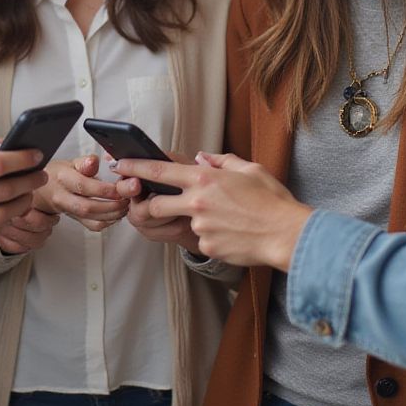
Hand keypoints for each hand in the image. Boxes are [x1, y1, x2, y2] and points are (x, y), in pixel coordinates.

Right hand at [34, 155, 128, 231]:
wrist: (44, 192)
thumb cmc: (59, 175)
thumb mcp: (70, 162)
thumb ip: (85, 162)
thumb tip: (94, 160)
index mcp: (62, 178)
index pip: (83, 186)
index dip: (104, 189)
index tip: (120, 188)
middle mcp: (63, 197)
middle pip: (87, 207)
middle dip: (111, 205)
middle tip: (126, 198)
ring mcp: (68, 211)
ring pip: (92, 219)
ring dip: (113, 214)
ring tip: (125, 205)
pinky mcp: (75, 220)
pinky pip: (93, 226)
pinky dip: (109, 221)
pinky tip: (116, 212)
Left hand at [109, 151, 311, 270]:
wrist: (287, 234)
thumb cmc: (271, 200)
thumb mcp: (248, 169)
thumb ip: (220, 162)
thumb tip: (200, 159)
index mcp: (204, 178)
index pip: (158, 171)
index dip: (134, 168)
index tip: (119, 164)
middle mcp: (197, 202)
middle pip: (156, 204)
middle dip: (148, 204)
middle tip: (153, 203)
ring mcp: (200, 226)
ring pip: (184, 223)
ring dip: (194, 221)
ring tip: (223, 219)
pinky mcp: (207, 246)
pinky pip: (202, 239)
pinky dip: (213, 236)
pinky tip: (234, 234)